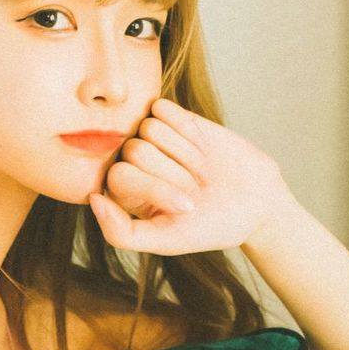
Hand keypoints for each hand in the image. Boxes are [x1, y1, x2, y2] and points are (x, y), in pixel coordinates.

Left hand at [89, 97, 296, 255]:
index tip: (187, 207)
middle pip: (136, 150)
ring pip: (149, 127)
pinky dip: (186, 128)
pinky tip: (201, 144)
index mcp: (123, 194)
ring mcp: (150, 137)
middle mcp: (131, 164)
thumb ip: (121, 232)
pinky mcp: (172, 117)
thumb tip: (93, 198)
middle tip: (197, 187)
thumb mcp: (166, 241)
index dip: (158, 188)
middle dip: (176, 171)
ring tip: (200, 169)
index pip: (121, 175)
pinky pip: (162, 108)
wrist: (254, 202)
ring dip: (184, 151)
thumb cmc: (208, 225)